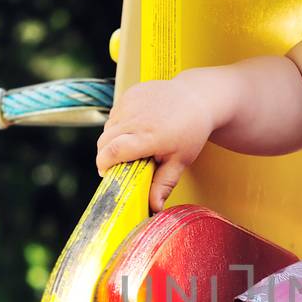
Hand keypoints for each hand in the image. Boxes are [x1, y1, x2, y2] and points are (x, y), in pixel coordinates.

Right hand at [95, 75, 216, 210]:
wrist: (198, 97)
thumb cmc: (191, 132)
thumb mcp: (181, 160)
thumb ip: (164, 183)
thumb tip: (154, 208)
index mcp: (150, 136)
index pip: (114, 151)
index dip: (104, 164)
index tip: (106, 174)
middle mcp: (138, 118)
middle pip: (105, 141)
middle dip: (105, 155)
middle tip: (117, 165)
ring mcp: (132, 102)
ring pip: (108, 127)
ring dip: (111, 140)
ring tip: (130, 145)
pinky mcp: (130, 93)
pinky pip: (115, 114)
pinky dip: (118, 124)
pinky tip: (134, 129)